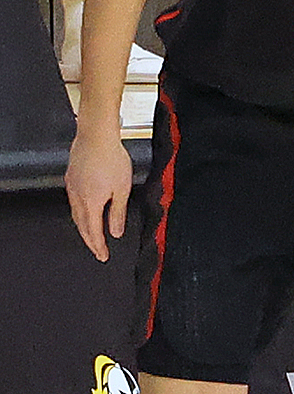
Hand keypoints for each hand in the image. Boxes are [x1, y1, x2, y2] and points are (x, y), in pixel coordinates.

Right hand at [67, 129, 132, 262]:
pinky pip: (73, 203)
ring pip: (76, 215)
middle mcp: (77, 198)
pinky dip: (80, 213)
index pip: (93, 232)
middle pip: (82, 226)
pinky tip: (86, 211)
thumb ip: (118, 213)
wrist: (96, 137)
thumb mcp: (122, 189)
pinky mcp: (70, 179)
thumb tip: (116, 232)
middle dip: (90, 241)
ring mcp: (72, 189)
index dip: (98, 246)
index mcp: (91, 204)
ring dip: (84, 228)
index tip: (103, 256)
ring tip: (92, 235)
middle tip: (97, 251)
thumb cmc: (112, 159)